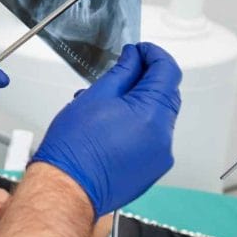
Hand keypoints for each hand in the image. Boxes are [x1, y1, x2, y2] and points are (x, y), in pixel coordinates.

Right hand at [30, 42, 181, 217]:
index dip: (153, 54)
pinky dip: (137, 124)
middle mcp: (163, 136)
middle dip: (146, 78)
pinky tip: (111, 124)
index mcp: (152, 114)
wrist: (69, 186)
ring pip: (157, 116)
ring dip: (139, 102)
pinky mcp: (152, 169)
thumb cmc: (74, 146)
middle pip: (165, 94)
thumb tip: (133, 58)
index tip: (140, 50)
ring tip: (108, 101)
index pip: (167, 72)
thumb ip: (121, 73)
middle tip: (123, 69)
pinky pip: (151, 137)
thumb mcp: (96, 96)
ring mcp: (160, 156)